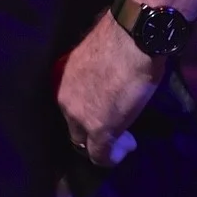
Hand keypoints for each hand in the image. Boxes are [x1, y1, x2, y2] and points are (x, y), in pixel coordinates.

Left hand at [56, 12, 163, 167]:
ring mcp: (80, 117)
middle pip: (74, 128)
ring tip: (126, 140)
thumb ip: (93, 77)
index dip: (88, 115)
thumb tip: (103, 82)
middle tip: (117, 130)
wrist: (133, 39)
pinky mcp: (100, 130)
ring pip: (86, 143)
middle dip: (93, 132)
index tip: (108, 113)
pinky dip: (113, 157)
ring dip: (105, 144)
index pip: (69, 108)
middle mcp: (65, 100)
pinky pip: (101, 155)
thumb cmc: (120, 40)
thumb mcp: (96, 60)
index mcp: (62, 81)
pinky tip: (127, 148)